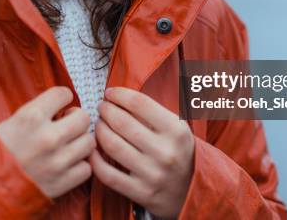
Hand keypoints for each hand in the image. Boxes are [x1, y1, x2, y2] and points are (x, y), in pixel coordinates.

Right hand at [0, 86, 94, 198]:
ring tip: (69, 145)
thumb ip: (39, 112)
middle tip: (67, 124)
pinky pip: (86, 167)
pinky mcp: (62, 181)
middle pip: (83, 118)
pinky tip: (68, 163)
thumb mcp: (13, 122)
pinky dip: (80, 165)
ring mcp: (57, 161)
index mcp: (31, 117)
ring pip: (89, 142)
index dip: (63, 98)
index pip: (64, 94)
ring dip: (80, 142)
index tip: (62, 104)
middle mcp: (48, 137)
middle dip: (76, 119)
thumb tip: (61, 107)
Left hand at [90, 87, 194, 218]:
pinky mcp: (141, 193)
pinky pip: (107, 174)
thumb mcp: (177, 127)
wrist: (193, 190)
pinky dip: (95, 159)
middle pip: (122, 122)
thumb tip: (119, 96)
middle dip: (106, 110)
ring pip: (112, 145)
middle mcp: (165, 152)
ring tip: (99, 125)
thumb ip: (153, 112)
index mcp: (176, 131)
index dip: (119, 94)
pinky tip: (93, 150)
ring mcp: (152, 174)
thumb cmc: (179, 151)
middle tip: (102, 108)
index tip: (110, 93)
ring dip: (99, 130)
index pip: (140, 103)